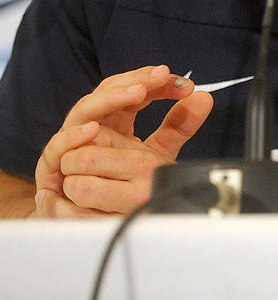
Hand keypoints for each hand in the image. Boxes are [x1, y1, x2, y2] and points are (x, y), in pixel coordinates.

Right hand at [33, 66, 213, 216]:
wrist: (84, 222)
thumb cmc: (117, 184)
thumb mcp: (153, 153)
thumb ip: (176, 127)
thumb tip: (204, 97)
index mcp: (114, 118)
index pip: (134, 91)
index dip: (155, 83)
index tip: (182, 83)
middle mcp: (91, 124)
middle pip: (109, 93)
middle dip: (134, 82)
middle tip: (160, 76)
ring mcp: (69, 143)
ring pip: (83, 112)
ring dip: (108, 100)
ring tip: (136, 93)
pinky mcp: (50, 167)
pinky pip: (57, 148)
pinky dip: (72, 138)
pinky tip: (92, 130)